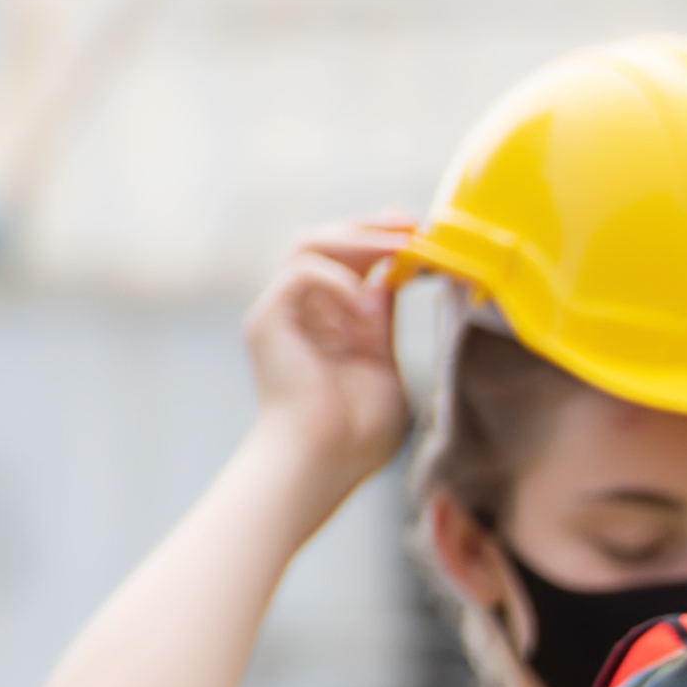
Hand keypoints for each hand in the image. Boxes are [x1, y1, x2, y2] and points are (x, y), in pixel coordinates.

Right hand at [238, 213, 416, 476]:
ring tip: (398, 247)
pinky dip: (338, 280)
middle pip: (323, 239)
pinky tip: (366, 304)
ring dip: (357, 239)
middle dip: (369, 226)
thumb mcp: (380, 364)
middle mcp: (296, 309)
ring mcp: (279, 312)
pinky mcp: (267, 320)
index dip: (380, 239)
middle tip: (410, 223)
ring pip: (308, 244)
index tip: (419, 231)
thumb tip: (387, 282)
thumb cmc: (354, 433)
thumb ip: (380, 324)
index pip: (346, 260)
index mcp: (324, 321)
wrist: (321, 463)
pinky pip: (302, 273)